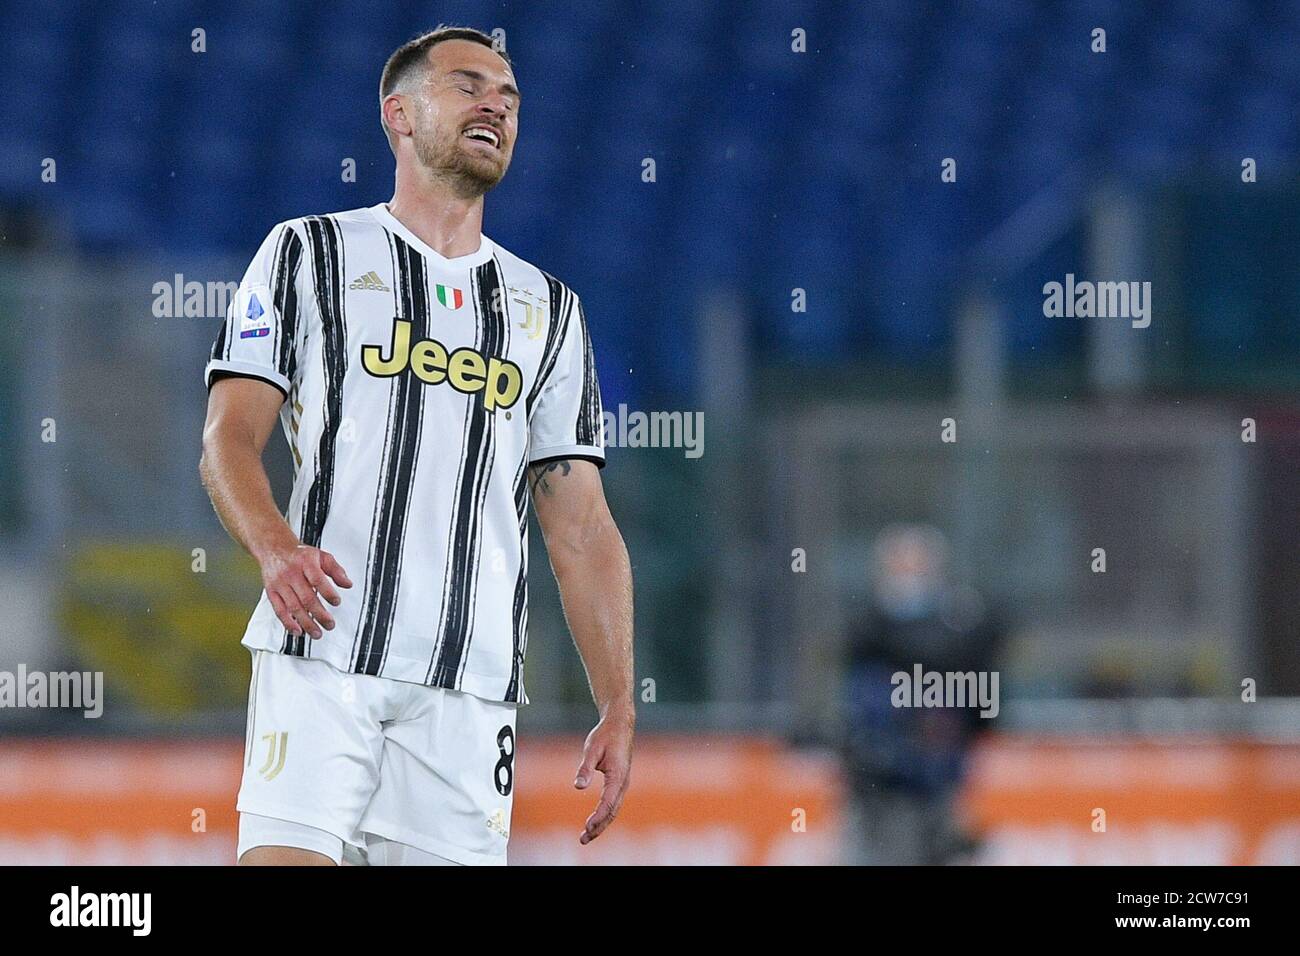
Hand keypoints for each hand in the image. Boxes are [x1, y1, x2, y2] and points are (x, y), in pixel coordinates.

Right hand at [259, 542, 352, 638]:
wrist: (274, 548)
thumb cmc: (300, 554)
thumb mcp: (321, 556)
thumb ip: (336, 570)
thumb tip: (348, 584)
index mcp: (305, 563)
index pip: (317, 579)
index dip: (328, 592)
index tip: (337, 602)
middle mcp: (291, 573)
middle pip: (306, 597)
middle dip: (320, 614)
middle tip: (330, 624)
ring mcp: (280, 584)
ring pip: (293, 607)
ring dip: (306, 623)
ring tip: (317, 633)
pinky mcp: (271, 592)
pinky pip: (279, 610)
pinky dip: (288, 623)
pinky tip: (298, 631)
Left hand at [574, 710, 633, 844]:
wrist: (620, 725)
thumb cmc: (605, 735)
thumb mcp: (592, 749)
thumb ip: (585, 768)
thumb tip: (578, 786)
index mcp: (618, 775)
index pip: (608, 802)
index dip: (598, 817)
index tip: (587, 827)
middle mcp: (623, 782)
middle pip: (612, 811)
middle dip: (599, 827)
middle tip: (583, 839)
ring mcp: (623, 783)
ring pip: (614, 809)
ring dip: (601, 823)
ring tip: (586, 835)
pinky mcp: (619, 782)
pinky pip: (613, 803)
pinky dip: (605, 815)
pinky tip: (595, 821)